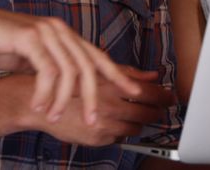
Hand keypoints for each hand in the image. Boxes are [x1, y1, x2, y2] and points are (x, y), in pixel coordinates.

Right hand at [0, 5, 141, 125]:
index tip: (136, 91)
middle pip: (89, 67)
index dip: (119, 75)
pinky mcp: (29, 37)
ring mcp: (46, 31)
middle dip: (93, 97)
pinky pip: (46, 71)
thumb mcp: (32, 56)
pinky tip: (37, 104)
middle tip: (93, 120)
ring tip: (56, 115)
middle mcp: (60, 30)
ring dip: (64, 99)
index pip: (98, 56)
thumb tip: (70, 87)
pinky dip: (44, 92)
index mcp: (64, 34)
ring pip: (69, 71)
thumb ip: (53, 65)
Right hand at [33, 67, 174, 145]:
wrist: (38, 101)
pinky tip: (116, 123)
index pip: (149, 92)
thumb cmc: (67, 81)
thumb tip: (153, 74)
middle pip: (147, 112)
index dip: (164, 95)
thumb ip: (128, 73)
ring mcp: (103, 124)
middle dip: (157, 112)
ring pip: (135, 128)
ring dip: (140, 123)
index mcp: (111, 84)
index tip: (170, 97)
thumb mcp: (97, 70)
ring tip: (138, 117)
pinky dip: (122, 132)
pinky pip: (119, 138)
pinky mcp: (96, 139)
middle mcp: (109, 105)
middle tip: (160, 110)